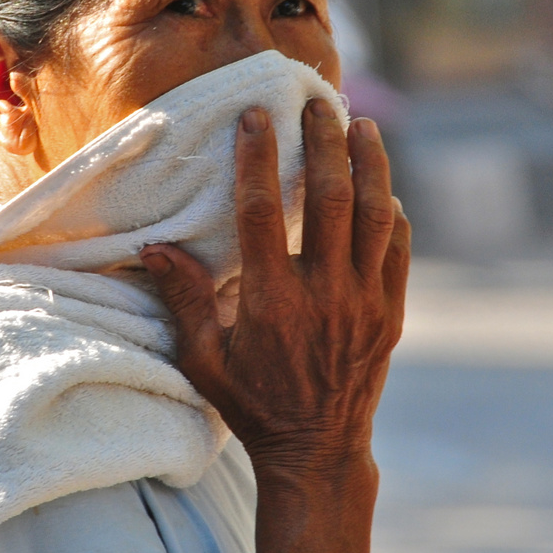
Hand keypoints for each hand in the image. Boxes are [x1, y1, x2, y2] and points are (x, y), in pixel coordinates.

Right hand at [139, 99, 410, 473]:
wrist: (316, 449)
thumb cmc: (252, 404)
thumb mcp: (204, 359)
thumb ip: (185, 299)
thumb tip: (153, 246)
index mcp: (272, 301)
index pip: (263, 212)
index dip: (258, 159)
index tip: (255, 117)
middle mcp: (323, 295)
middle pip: (329, 199)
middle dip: (324, 143)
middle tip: (317, 104)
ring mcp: (363, 302)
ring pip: (375, 217)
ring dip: (370, 166)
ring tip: (361, 126)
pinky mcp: (390, 313)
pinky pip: (398, 250)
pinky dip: (393, 214)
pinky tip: (383, 187)